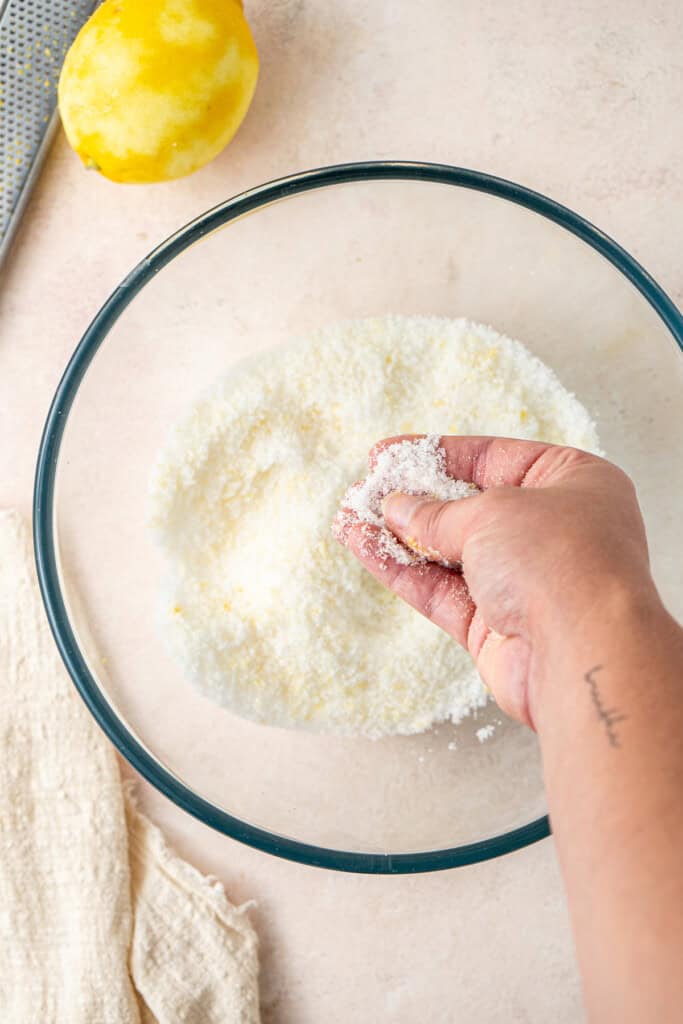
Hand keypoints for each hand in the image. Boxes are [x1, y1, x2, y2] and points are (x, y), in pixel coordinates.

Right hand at [338, 435, 656, 726]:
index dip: (439, 453)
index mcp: (573, 483)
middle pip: (469, 507)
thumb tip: (398, 506)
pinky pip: (440, 590)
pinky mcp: (495, 627)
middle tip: (367, 487)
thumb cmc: (559, 560)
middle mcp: (553, 531)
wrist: (582, 653)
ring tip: (351, 515)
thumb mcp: (491, 512)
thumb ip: (438, 512)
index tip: (391, 453)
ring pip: (448, 553)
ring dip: (398, 536)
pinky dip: (401, 569)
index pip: (496, 458)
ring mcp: (524, 581)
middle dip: (414, 498)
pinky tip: (362, 546)